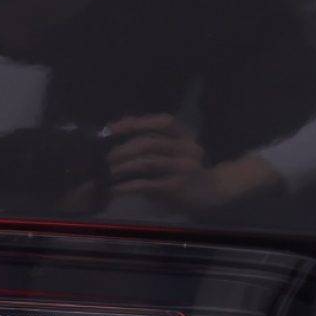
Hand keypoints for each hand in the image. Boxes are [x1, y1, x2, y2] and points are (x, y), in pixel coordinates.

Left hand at [106, 115, 279, 213]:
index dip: (137, 122)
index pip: (163, 122)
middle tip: (104, 158)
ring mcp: (183, 168)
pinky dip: (126, 187)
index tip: (113, 128)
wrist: (212, 193)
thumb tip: (117, 132)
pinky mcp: (176, 187)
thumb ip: (152, 141)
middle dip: (122, 149)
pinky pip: (146, 184)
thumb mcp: (173, 151)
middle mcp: (187, 149)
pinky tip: (114, 190)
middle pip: (149, 142)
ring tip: (105, 173)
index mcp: (185, 136)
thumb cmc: (184, 170)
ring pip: (146, 162)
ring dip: (121, 167)